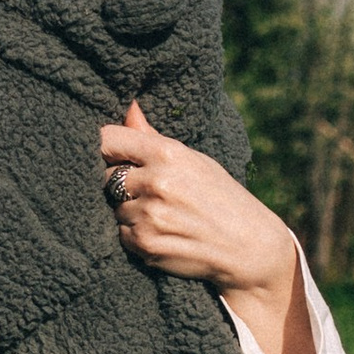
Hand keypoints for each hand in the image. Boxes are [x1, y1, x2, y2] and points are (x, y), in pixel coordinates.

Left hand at [99, 99, 312, 353]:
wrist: (248, 245)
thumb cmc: (221, 197)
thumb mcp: (193, 160)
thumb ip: (152, 138)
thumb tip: (129, 107)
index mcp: (167, 153)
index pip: (108, 139)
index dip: (104, 147)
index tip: (110, 154)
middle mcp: (156, 182)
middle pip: (107, 176)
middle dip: (119, 183)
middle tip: (148, 192)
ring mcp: (149, 215)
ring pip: (113, 208)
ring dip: (129, 211)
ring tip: (161, 214)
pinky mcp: (145, 243)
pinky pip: (121, 233)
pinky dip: (135, 234)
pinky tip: (162, 232)